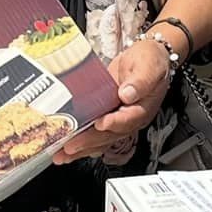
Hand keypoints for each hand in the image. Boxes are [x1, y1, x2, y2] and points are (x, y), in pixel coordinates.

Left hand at [55, 36, 174, 163]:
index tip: (99, 124)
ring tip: (61, 155)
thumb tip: (128, 93)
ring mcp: (117, 119)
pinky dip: (80, 141)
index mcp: (142, 107)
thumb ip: (140, 81)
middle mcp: (129, 118)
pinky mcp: (106, 115)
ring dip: (80, 148)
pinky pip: (93, 132)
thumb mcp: (149, 66)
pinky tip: (65, 148)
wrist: (147, 56)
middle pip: (109, 135)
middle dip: (88, 142)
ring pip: (99, 139)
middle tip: (70, 146)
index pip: (128, 119)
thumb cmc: (150, 60)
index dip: (113, 122)